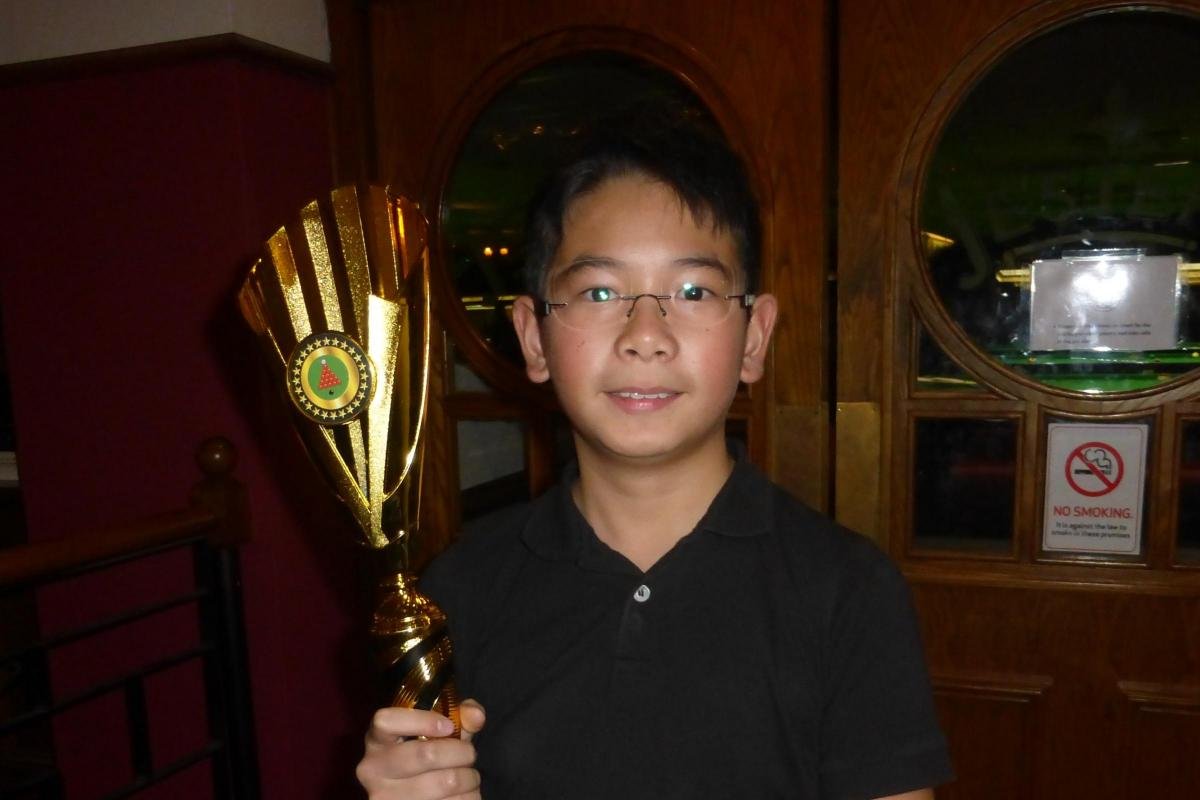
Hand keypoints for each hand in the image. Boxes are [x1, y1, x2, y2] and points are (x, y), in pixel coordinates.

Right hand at [356, 700, 486, 799]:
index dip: (422, 720)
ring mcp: (384, 797)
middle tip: (470, 754)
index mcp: (377, 740)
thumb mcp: (439, 731)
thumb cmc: (427, 755)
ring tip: (470, 776)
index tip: (449, 726)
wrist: (413, 795)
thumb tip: (476, 716)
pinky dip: (467, 797)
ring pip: (444, 783)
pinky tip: (464, 794)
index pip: (386, 721)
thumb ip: (460, 716)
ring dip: (468, 778)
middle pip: (426, 754)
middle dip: (461, 752)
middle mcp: (373, 769)